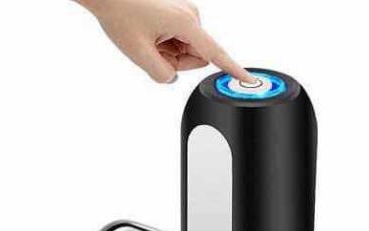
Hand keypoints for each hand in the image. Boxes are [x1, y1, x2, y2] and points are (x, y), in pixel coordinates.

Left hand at [76, 0, 254, 82]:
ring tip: (150, 41)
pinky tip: (151, 36)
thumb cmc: (120, 14)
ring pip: (187, 52)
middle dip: (176, 61)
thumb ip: (161, 75)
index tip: (247, 79)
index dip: (232, 69)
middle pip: (196, 57)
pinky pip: (180, 42)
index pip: (214, 53)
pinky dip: (166, 46)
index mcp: (186, 23)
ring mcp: (185, 15)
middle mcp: (191, 17)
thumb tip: (172, 78)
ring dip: (169, 54)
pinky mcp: (179, 16)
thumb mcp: (138, 53)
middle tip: (153, 51)